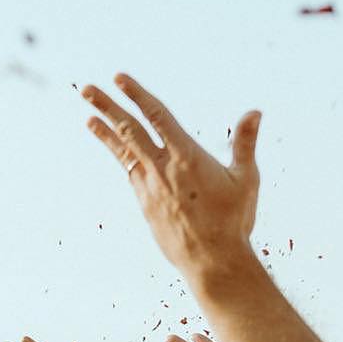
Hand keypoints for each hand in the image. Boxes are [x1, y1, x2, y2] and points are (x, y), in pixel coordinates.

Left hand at [83, 75, 261, 285]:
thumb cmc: (233, 221)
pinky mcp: (146, 205)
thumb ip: (245, 143)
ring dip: (105, 131)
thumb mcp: (245, 179)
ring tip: (88, 116)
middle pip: (130, 130)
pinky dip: (120, 155)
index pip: (158, 116)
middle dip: (108, 107)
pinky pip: (130, 172)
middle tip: (87, 89)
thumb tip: (255, 112)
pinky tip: (115, 146)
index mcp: (187, 157)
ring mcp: (151, 189)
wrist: (212, 263)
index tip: (120, 78)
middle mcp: (163, 170)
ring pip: (124, 152)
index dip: (137, 95)